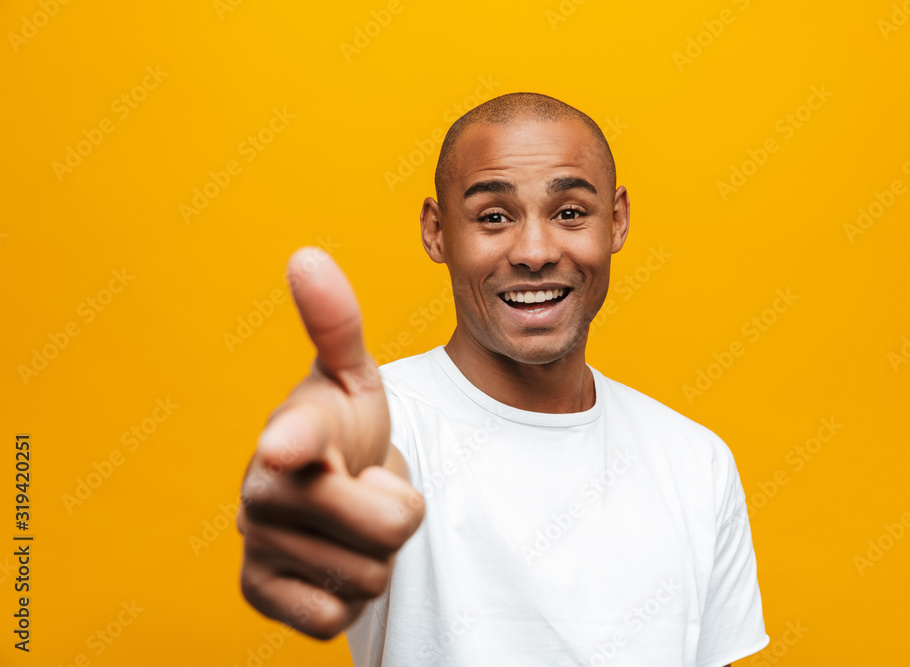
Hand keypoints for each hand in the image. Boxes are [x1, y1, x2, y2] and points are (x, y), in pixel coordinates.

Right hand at [237, 247, 424, 639]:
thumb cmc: (343, 429)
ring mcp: (256, 543)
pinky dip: (347, 597)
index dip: (297, 443)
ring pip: (370, 577)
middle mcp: (262, 486)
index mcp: (294, 429)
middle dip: (400, 512)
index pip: (296, 436)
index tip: (291, 448)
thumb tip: (307, 256)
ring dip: (375, 555)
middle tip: (368, 489)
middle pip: (391, 527)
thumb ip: (337, 321)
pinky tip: (329, 562)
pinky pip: (336, 619)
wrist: (325, 490)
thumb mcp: (354, 375)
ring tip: (348, 523)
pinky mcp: (257, 593)